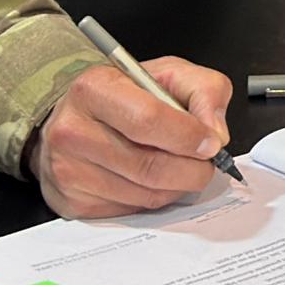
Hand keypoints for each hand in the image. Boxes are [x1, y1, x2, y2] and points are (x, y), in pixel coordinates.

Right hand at [32, 52, 234, 215]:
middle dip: (192, 170)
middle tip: (206, 164)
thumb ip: (204, 90)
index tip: (211, 143)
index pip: (148, 120)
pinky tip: (152, 180)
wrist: (75, 117)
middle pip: (149, 166)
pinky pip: (131, 210)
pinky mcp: (73, 202)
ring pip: (146, 194)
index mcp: (94, 89)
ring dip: (176, 187)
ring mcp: (69, 171)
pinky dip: (154, 199)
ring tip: (179, 168)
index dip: (189, 136)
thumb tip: (215, 132)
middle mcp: (73, 131)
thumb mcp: (167, 74)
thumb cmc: (123, 96)